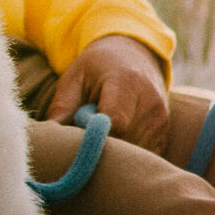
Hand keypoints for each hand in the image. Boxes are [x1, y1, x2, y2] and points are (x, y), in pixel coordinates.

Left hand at [44, 35, 169, 154]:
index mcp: (126, 82)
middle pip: (125, 144)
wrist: (132, 57)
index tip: (79, 139)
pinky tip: (114, 144)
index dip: (96, 137)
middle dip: (101, 150)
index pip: (116, 123)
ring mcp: (161, 121)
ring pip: (135, 155)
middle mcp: (150, 102)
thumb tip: (50, 136)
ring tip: (99, 140)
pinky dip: (127, 158)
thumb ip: (62, 106)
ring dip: (114, 156)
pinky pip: (144, 158)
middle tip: (82, 143)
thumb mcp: (74, 77)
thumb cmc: (97, 68)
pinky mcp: (165, 135)